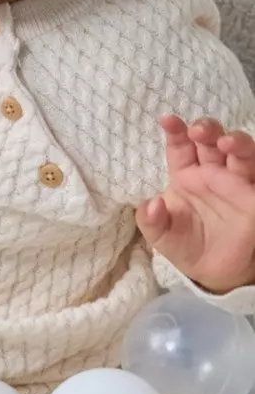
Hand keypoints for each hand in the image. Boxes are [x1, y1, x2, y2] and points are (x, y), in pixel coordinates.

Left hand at [136, 115, 254, 293]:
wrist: (216, 272)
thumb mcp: (162, 237)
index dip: (176, 131)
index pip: (181, 146)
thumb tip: (148, 204)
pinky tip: (247, 161)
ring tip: (227, 143)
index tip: (167, 120)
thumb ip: (151, 221)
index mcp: (186, 176)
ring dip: (237, 142)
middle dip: (207, 130)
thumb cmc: (187, 246)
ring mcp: (237, 182)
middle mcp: (213, 173)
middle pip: (212, 141)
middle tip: (199, 130)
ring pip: (242, 152)